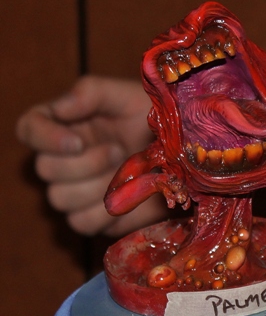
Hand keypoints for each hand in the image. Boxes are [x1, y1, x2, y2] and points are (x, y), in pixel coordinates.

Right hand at [17, 76, 166, 235]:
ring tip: (129, 173)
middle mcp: (64, 159)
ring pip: (60, 199)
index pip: (29, 129)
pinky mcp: (96, 218)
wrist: (186, 156)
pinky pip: (83, 223)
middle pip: (45, 169)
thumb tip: (60, 108)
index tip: (77, 142)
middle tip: (118, 151)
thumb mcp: (126, 96)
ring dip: (96, 187)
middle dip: (84, 162)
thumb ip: (90, 92)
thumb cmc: (156, 120)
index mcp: (65, 124)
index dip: (45, 138)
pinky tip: (130, 197)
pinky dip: (107, 213)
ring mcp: (78, 191)